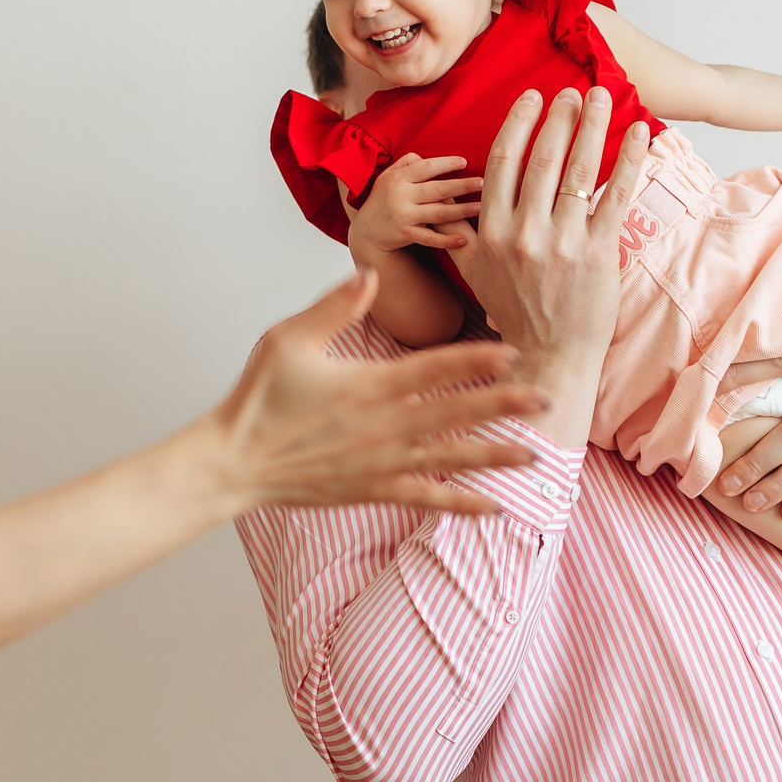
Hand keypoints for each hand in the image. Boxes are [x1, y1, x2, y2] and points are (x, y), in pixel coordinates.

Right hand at [208, 272, 546, 515]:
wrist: (233, 461)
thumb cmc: (258, 398)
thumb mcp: (289, 340)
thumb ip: (334, 307)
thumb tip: (371, 274)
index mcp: (367, 385)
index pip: (434, 367)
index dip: (477, 359)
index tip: (513, 352)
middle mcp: (382, 425)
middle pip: (456, 412)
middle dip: (505, 405)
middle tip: (547, 398)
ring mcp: (380, 462)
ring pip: (451, 457)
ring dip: (496, 455)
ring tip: (536, 454)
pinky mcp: (372, 490)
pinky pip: (426, 498)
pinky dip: (461, 504)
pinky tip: (494, 506)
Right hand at [344, 152, 483, 256]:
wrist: (365, 232)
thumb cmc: (381, 201)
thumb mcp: (386, 177)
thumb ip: (405, 164)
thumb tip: (424, 157)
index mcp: (398, 178)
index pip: (427, 167)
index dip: (447, 163)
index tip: (464, 162)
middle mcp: (400, 196)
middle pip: (438, 189)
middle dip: (462, 186)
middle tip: (482, 183)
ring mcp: (403, 216)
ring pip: (439, 213)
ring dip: (462, 210)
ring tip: (481, 207)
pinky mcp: (406, 235)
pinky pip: (430, 238)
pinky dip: (447, 240)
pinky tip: (463, 239)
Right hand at [446, 86, 652, 444]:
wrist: (547, 357)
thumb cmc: (515, 313)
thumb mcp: (477, 272)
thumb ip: (471, 233)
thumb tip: (466, 200)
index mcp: (490, 233)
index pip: (503, 162)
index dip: (519, 123)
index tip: (532, 98)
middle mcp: (523, 234)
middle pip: (543, 158)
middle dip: (560, 117)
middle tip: (574, 91)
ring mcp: (562, 243)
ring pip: (579, 170)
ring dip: (593, 127)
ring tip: (603, 97)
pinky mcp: (598, 254)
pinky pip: (615, 195)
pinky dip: (629, 160)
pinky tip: (639, 133)